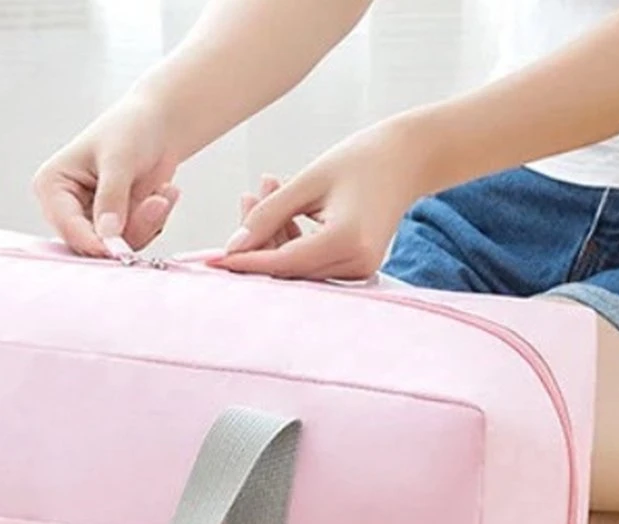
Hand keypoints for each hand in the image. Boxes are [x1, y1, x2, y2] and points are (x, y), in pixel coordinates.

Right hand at [33, 92, 181, 256]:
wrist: (157, 126)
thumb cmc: (131, 129)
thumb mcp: (120, 159)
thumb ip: (112, 197)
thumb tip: (108, 234)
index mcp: (52, 186)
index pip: (67, 227)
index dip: (94, 242)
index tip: (120, 250)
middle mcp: (65, 209)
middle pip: (92, 244)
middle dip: (130, 229)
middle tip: (158, 203)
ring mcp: (89, 221)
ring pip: (115, 247)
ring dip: (146, 224)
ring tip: (164, 193)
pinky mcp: (112, 229)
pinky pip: (133, 243)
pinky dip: (153, 224)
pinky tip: (162, 196)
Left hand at [215, 119, 428, 279]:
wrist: (408, 159)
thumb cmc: (361, 159)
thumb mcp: (309, 180)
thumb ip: (269, 214)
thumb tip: (233, 247)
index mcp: (347, 242)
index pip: (282, 263)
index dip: (244, 262)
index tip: (210, 260)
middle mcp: (355, 264)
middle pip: (287, 268)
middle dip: (258, 240)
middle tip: (246, 198)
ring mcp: (358, 270)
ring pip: (295, 266)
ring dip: (273, 235)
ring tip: (265, 189)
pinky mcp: (355, 268)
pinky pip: (309, 261)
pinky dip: (290, 238)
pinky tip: (283, 205)